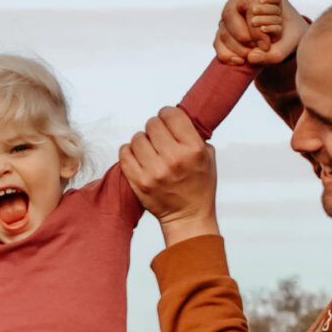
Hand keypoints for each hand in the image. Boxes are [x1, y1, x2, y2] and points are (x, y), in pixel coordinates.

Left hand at [117, 107, 219, 244]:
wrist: (188, 216)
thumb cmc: (199, 186)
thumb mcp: (207, 157)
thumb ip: (193, 134)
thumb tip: (175, 116)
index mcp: (193, 149)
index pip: (171, 115)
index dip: (167, 115)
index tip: (167, 121)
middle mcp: (174, 159)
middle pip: (152, 124)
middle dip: (155, 128)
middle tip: (159, 138)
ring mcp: (154, 172)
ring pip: (137, 138)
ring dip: (142, 141)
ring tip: (150, 150)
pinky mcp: (139, 182)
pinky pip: (124, 153)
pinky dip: (129, 152)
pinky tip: (138, 157)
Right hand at [215, 0, 308, 67]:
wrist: (287, 38)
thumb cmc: (290, 34)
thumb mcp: (290, 44)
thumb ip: (275, 53)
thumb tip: (251, 57)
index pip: (250, 5)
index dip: (256, 28)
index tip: (266, 44)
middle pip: (230, 13)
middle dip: (242, 36)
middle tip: (257, 49)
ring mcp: (230, 10)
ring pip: (223, 28)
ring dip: (237, 47)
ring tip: (252, 55)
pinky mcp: (224, 26)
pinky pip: (218, 40)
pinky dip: (226, 54)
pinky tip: (239, 61)